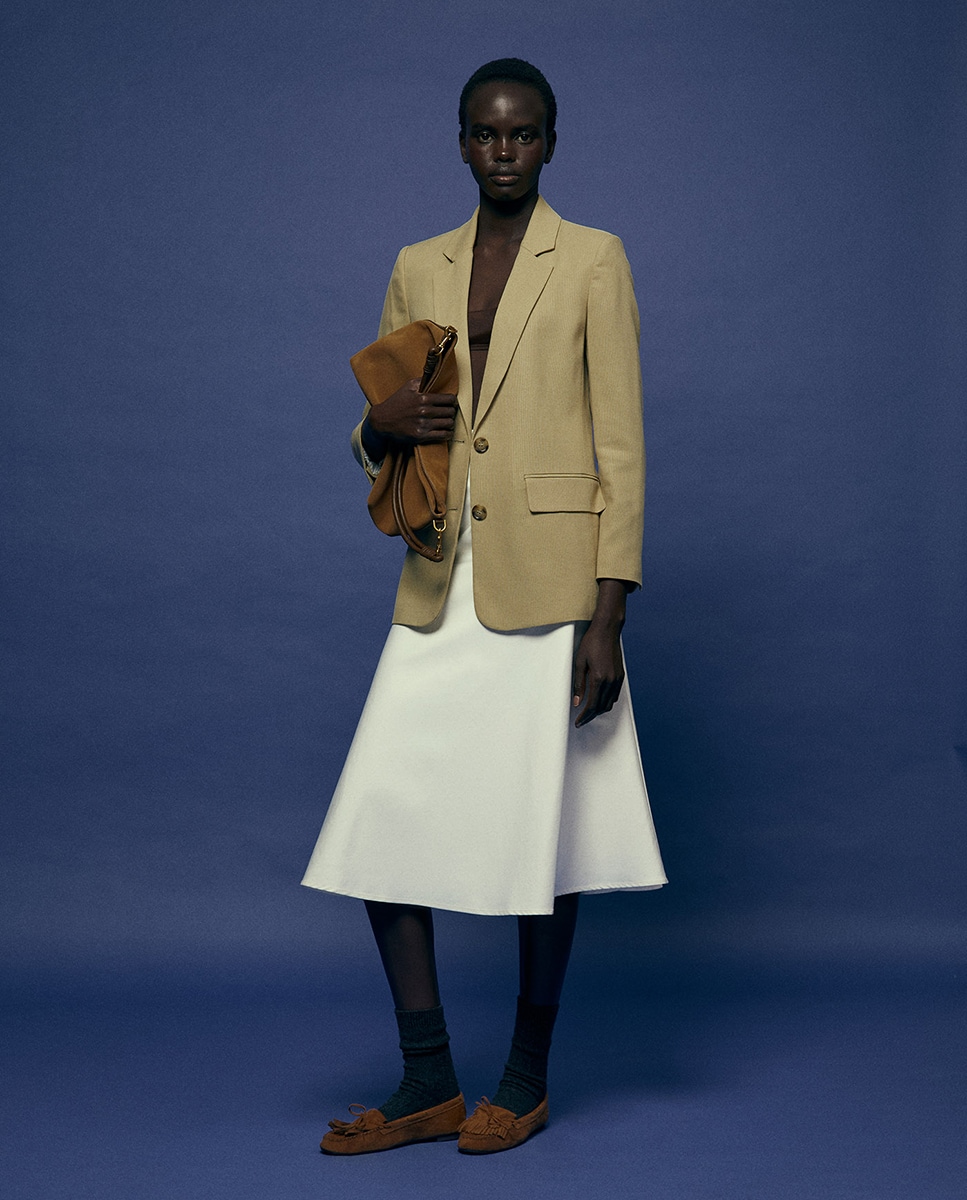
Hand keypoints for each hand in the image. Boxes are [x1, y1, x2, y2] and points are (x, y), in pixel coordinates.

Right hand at [362, 380, 456, 457]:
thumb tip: (436, 375)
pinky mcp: (421, 436)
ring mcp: (423, 424)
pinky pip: (443, 435)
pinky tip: (446, 431)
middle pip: (450, 412)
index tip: (451, 403)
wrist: (382, 420)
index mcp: (423, 398)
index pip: (449, 399)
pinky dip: (447, 433)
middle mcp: (424, 411)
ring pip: (449, 424)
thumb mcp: (408, 386)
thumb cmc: (396, 402)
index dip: (452, 401)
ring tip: (447, 422)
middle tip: (449, 412)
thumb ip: (423, 380)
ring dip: (450, 423)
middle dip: (451, 412)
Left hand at [571, 579, 628, 726]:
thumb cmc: (591, 643)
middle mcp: (610, 681)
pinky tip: (600, 701)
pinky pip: (615, 695)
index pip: (592, 705)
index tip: (578, 722)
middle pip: (601, 707)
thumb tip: (577, 701)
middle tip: (582, 720)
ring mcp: (617, 678)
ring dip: (599, 710)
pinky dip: (607, 702)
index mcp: (599, 678)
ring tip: (589, 712)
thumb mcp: (580, 663)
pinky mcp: (621, 675)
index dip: (585, 716)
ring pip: (609, 703)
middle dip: (591, 716)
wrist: (607, 630)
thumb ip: (579, 684)